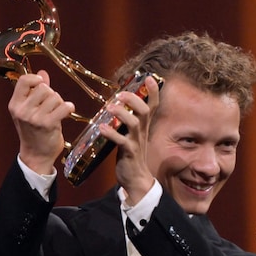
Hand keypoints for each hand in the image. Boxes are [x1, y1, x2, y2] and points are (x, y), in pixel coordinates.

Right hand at [9, 70, 74, 173]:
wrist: (36, 155)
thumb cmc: (34, 131)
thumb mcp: (29, 110)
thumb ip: (35, 90)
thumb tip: (42, 72)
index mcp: (15, 105)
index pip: (23, 80)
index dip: (35, 79)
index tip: (42, 83)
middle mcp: (22, 110)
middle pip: (43, 88)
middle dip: (51, 94)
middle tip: (50, 106)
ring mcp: (34, 118)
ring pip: (54, 96)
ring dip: (60, 103)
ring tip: (56, 112)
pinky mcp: (48, 124)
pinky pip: (64, 106)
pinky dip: (68, 108)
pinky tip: (67, 112)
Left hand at [99, 76, 159, 203]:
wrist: (136, 178)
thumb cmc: (131, 154)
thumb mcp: (132, 134)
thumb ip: (127, 120)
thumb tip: (116, 104)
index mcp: (143, 125)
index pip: (153, 105)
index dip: (153, 91)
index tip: (149, 77)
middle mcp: (142, 131)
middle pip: (144, 110)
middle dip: (133, 99)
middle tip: (120, 94)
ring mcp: (136, 142)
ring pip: (134, 124)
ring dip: (122, 114)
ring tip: (110, 108)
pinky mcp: (129, 153)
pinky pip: (121, 141)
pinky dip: (111, 133)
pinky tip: (102, 127)